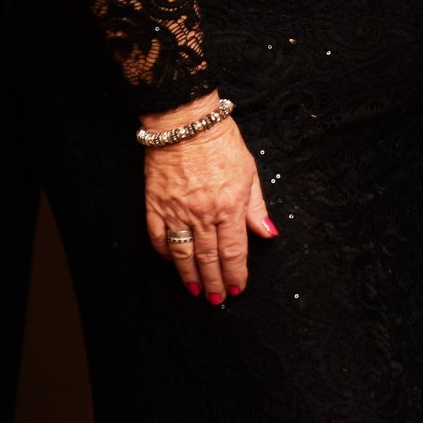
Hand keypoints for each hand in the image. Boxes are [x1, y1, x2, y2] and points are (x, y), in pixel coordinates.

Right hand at [142, 100, 275, 302]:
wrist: (186, 122)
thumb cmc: (221, 142)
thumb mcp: (250, 171)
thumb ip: (257, 207)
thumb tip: (268, 234)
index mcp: (230, 205)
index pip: (234, 250)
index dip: (236, 273)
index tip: (238, 287)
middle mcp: (203, 212)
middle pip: (209, 257)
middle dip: (215, 282)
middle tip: (218, 299)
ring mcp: (176, 211)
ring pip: (183, 254)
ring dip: (190, 276)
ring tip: (197, 291)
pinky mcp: (155, 205)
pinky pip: (158, 238)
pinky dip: (165, 254)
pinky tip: (173, 263)